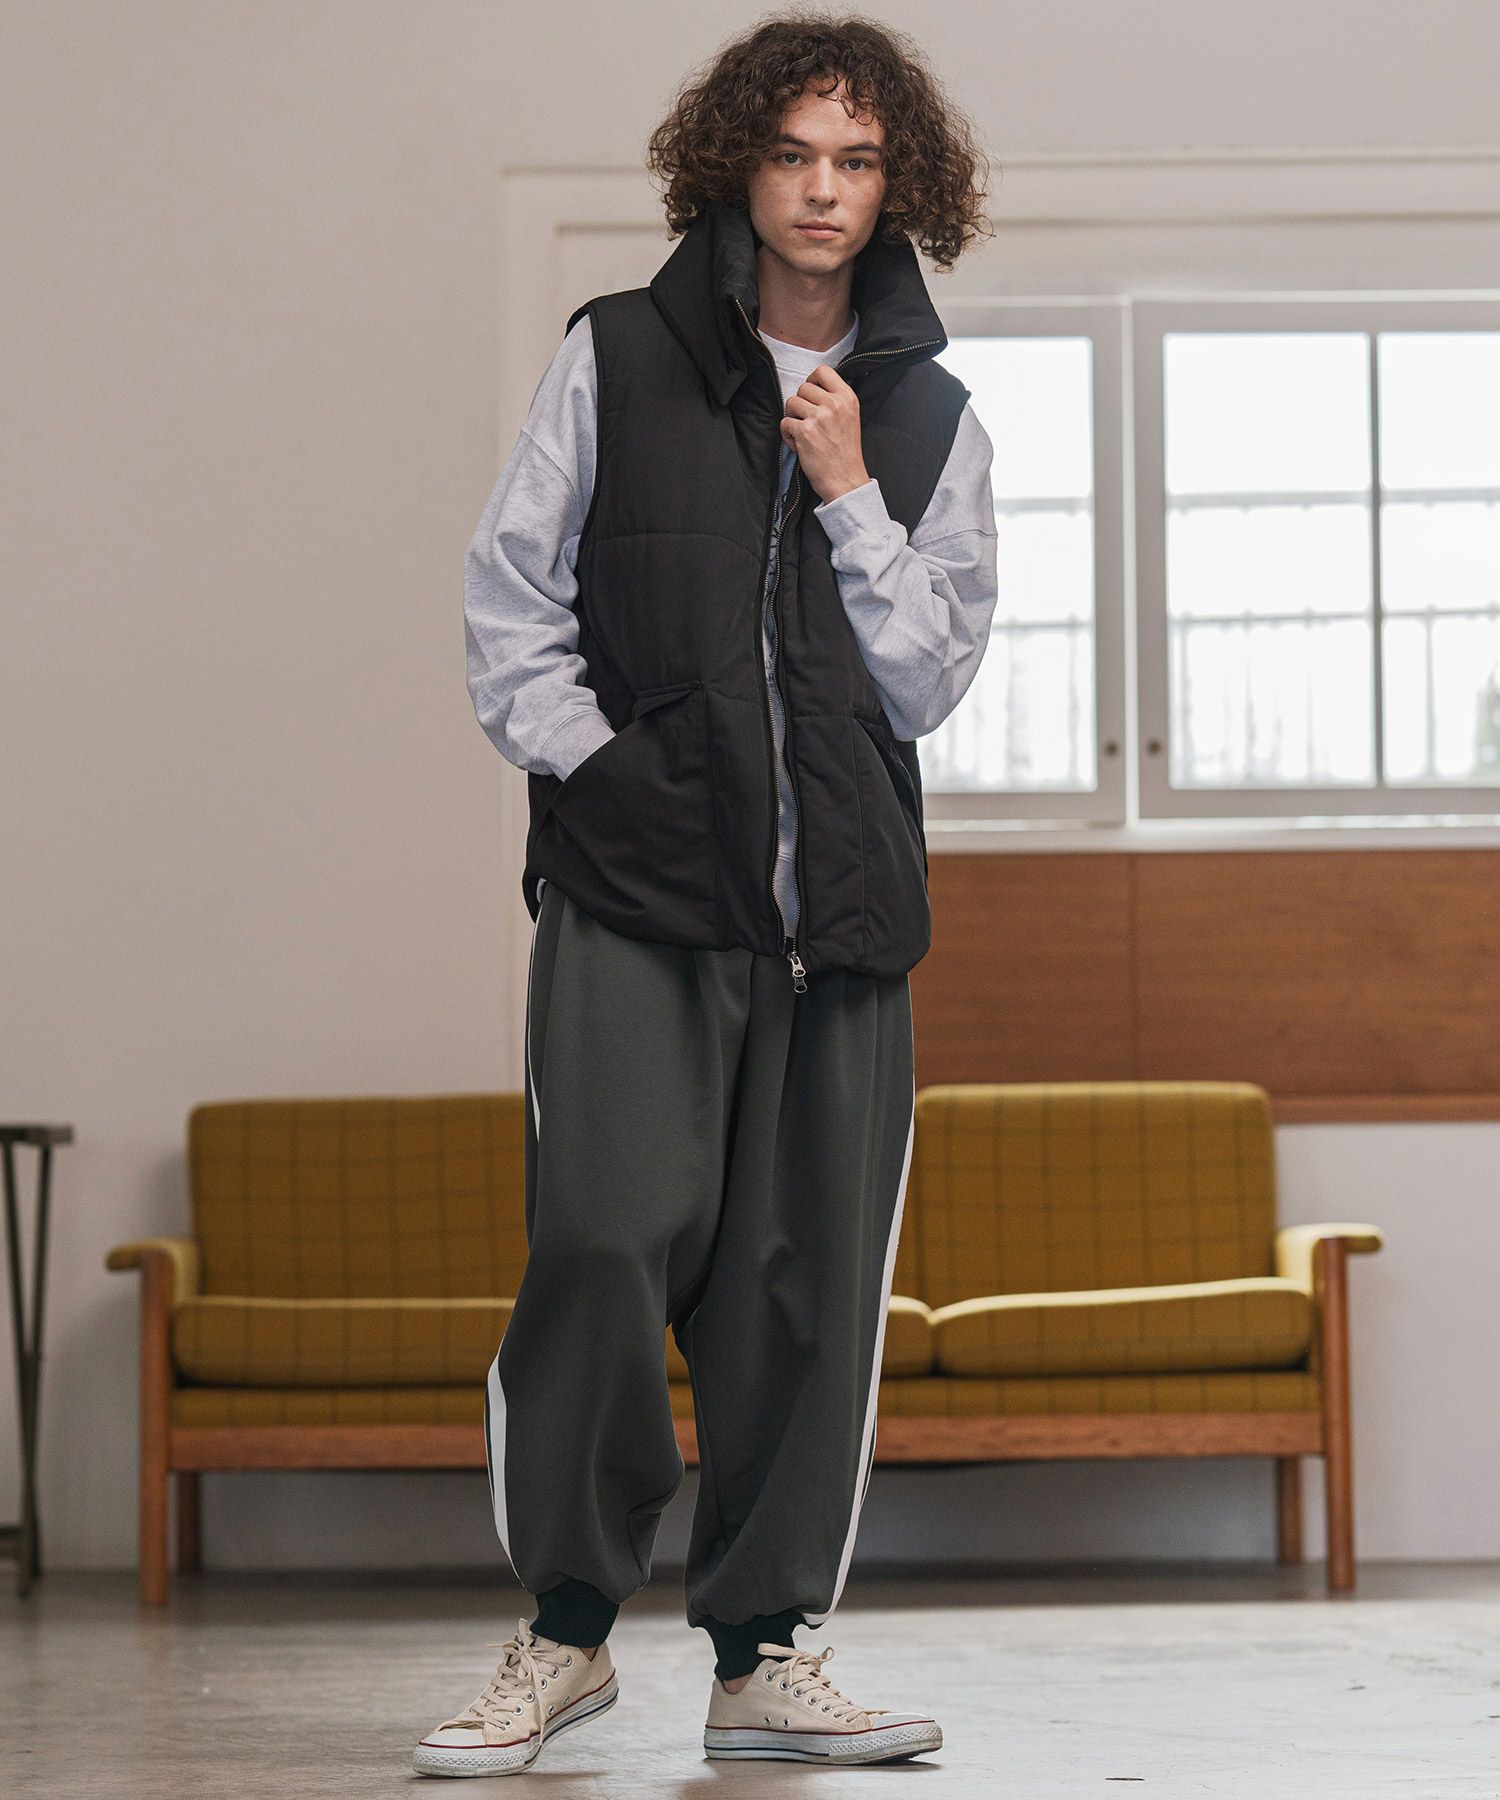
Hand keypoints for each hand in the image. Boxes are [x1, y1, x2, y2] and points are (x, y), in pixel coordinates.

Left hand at [779, 364, 869, 504]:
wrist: (846, 481)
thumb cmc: (846, 453)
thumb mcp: (850, 417)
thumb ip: (836, 400)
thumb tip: (814, 387)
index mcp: (847, 397)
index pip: (823, 371)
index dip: (812, 381)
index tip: (811, 395)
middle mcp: (834, 404)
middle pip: (803, 387)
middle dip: (801, 403)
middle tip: (808, 420)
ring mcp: (819, 417)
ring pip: (791, 403)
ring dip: (793, 418)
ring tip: (804, 433)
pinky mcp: (805, 431)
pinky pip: (785, 423)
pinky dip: (788, 435)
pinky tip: (800, 444)